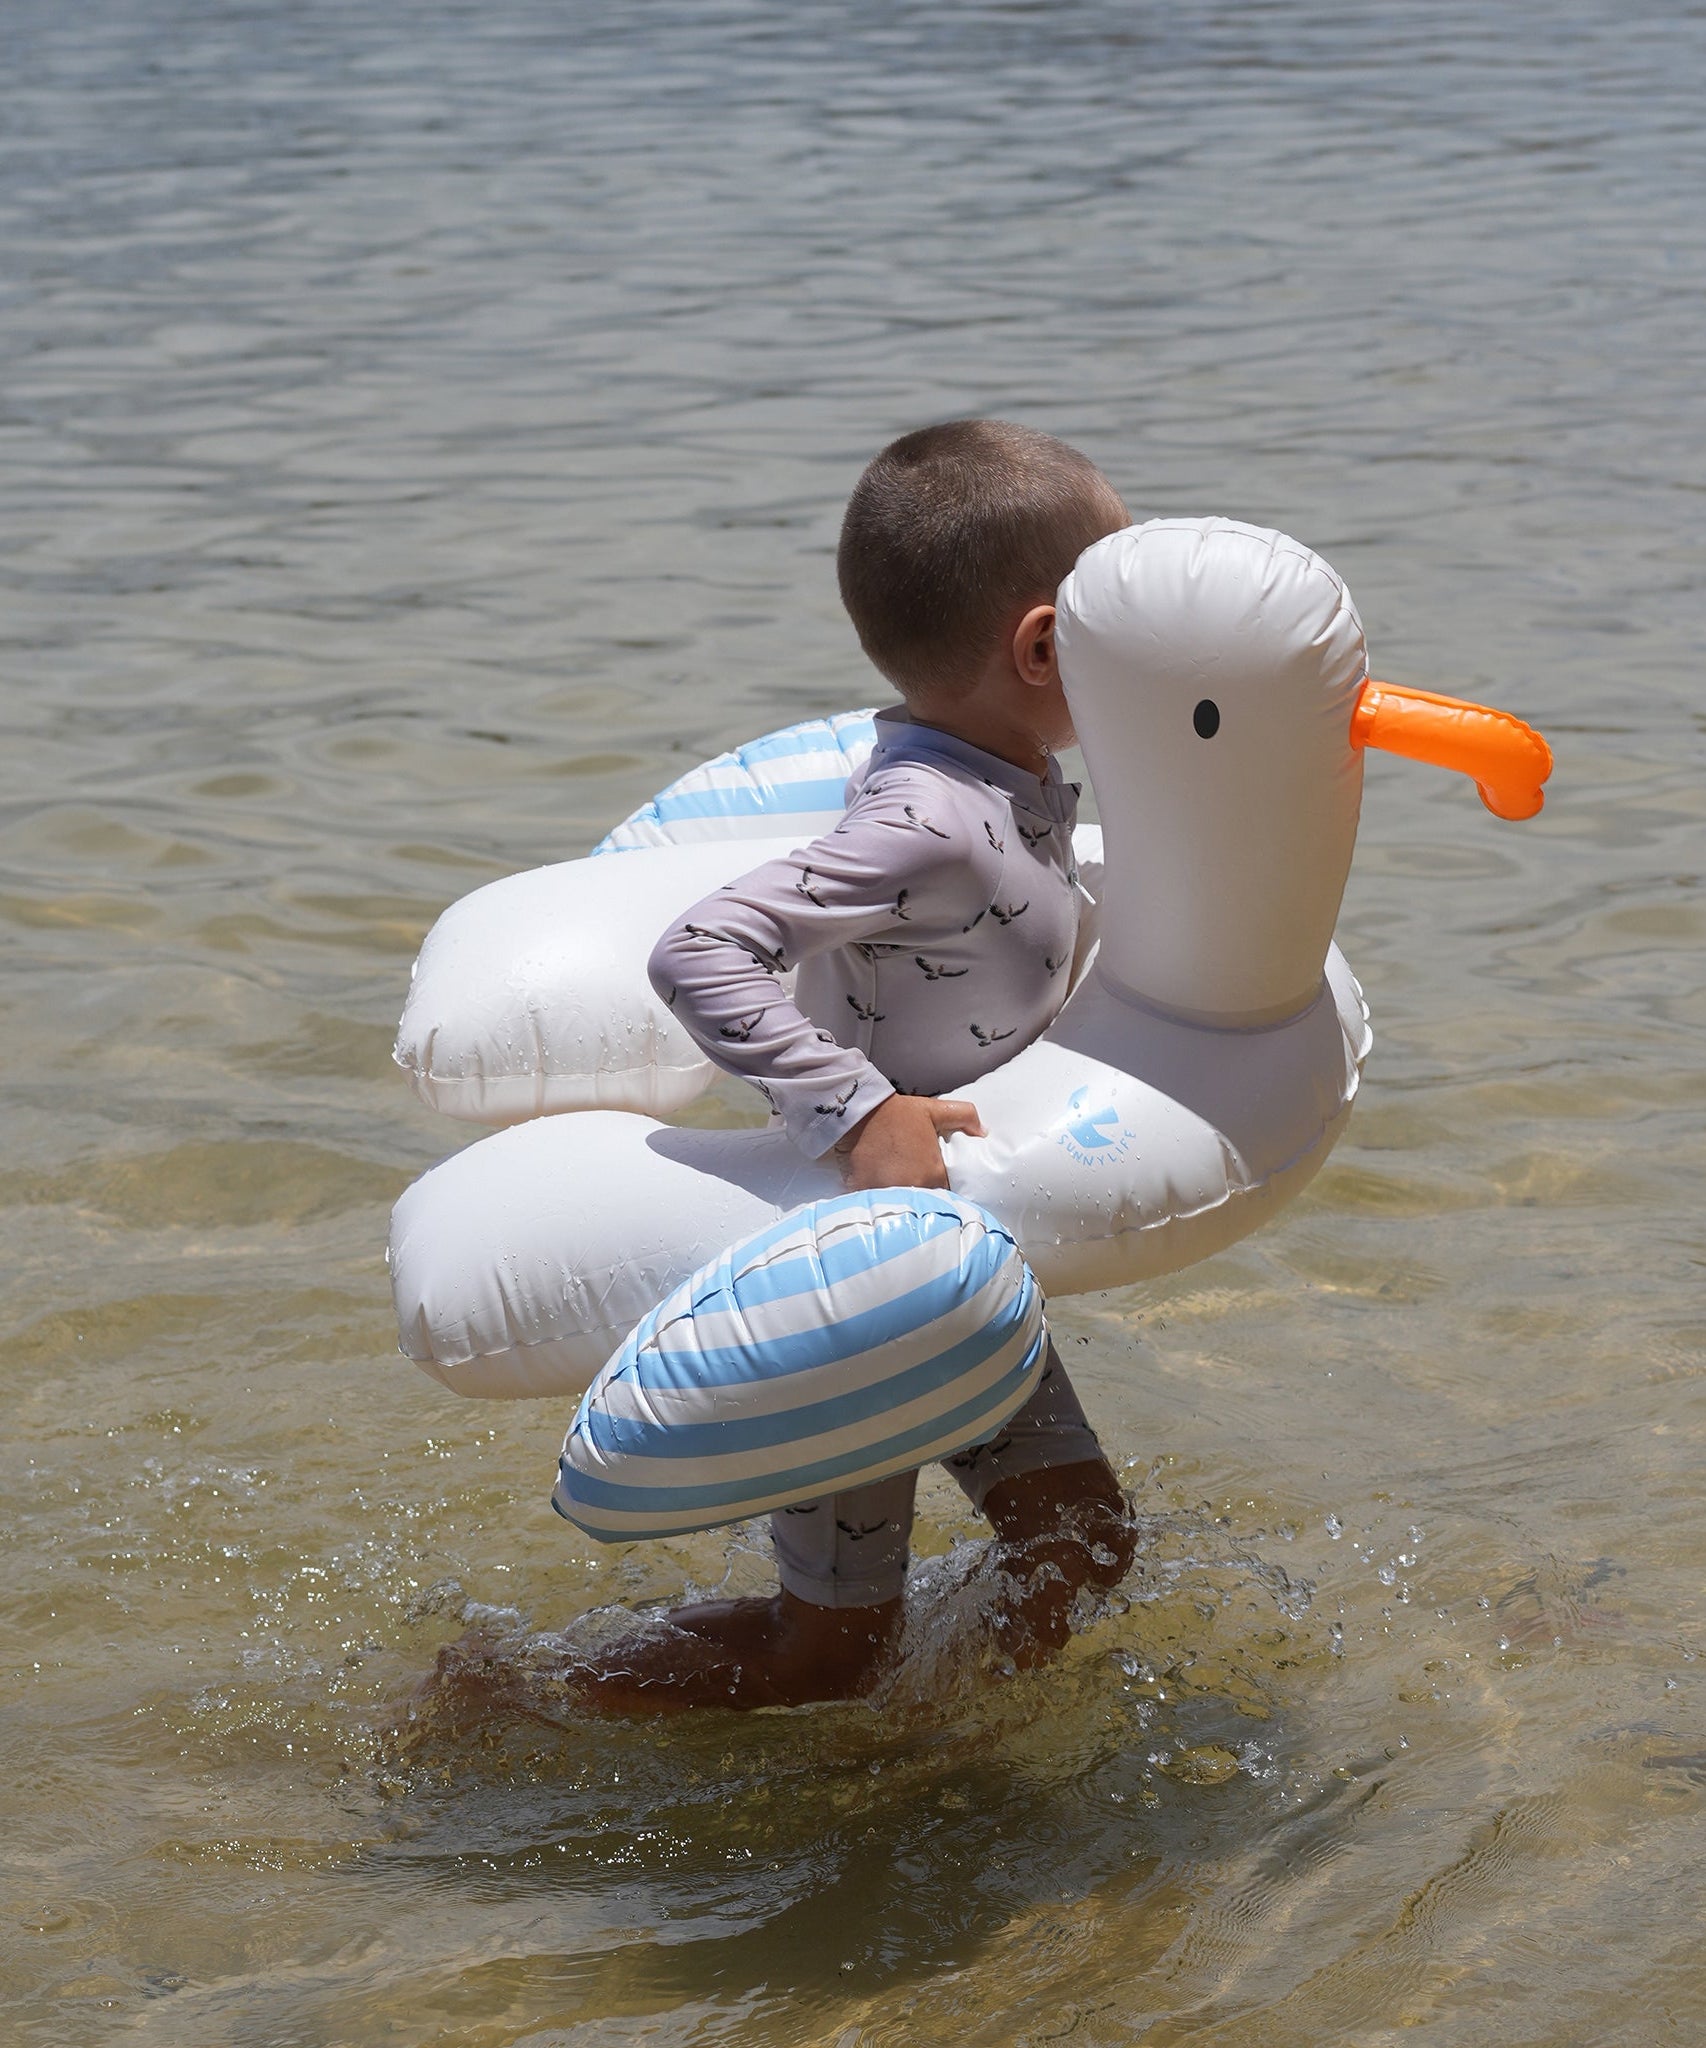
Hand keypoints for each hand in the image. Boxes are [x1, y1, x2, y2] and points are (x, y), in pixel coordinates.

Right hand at [834, 1093, 985, 1191]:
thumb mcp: (935, 1110)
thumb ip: (964, 1116)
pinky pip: (879, 1206)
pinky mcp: (868, 1193)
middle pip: (926, 1206)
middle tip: (921, 1197)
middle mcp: (914, 1187)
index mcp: (934, 1173)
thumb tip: (983, 1131)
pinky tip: (881, 1200)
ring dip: (904, 1206)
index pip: (948, 1196)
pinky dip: (881, 1205)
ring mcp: (889, 1192)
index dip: (945, 1195)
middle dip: (925, 1203)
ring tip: (902, 1202)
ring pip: (903, 1208)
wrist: (861, 1113)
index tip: (940, 1192)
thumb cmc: (899, 1113)